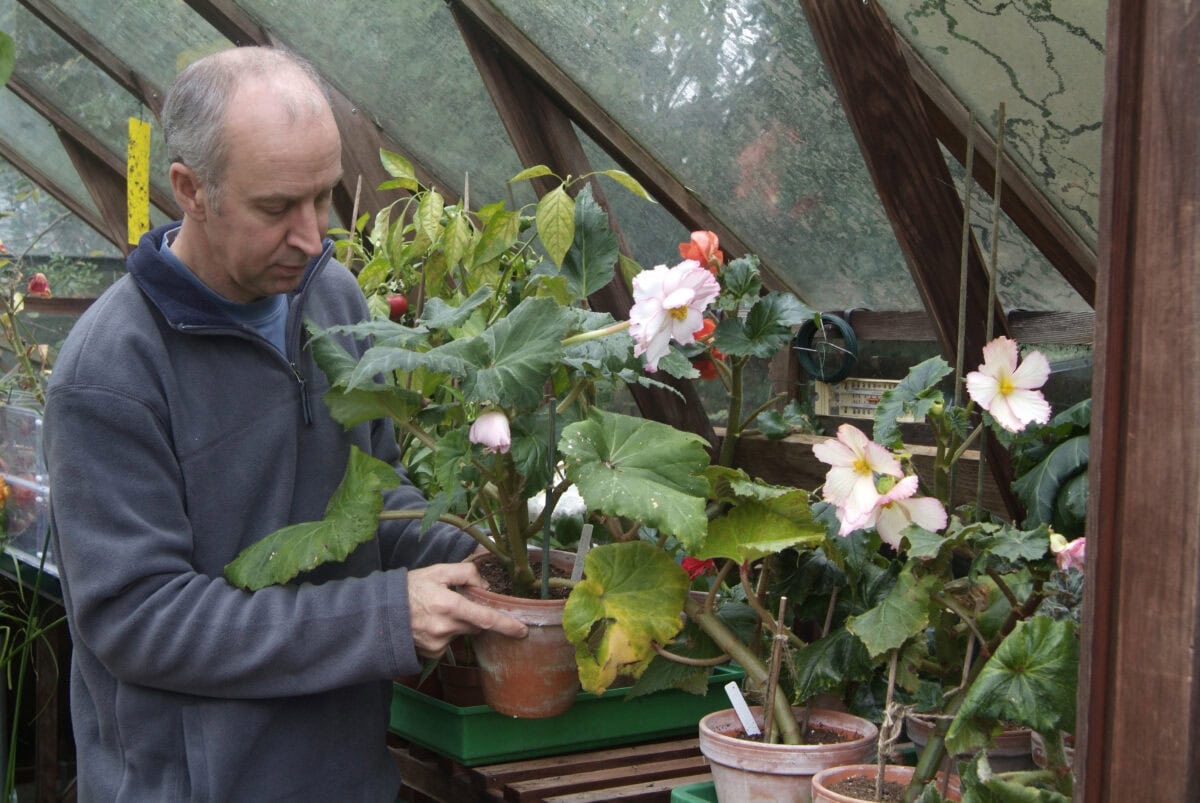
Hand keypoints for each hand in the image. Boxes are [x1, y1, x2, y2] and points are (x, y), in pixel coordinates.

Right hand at [406, 562, 527, 658]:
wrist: (381, 612)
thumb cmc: (411, 588)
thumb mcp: (437, 571)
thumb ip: (465, 572)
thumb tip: (485, 582)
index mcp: (448, 605)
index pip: (485, 618)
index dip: (506, 625)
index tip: (523, 630)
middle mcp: (445, 627)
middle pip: (477, 625)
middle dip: (476, 616)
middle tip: (461, 602)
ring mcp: (438, 643)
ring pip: (464, 633)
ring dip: (460, 624)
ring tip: (439, 611)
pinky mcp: (433, 653)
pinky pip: (451, 643)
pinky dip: (448, 633)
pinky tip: (432, 624)